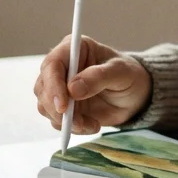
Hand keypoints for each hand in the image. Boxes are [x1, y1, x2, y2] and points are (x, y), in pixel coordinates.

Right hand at [33, 36, 151, 133]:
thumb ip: (98, 77)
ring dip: (65, 121)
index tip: (63, 106)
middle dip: (57, 109)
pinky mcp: (63, 107)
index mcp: (73, 49)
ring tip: (91, 124)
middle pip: (43, 87)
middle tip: (78, 122)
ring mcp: (60, 88)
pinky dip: (72, 128)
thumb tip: (72, 89)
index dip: (53, 86)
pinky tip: (92, 125)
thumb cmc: (129, 75)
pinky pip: (56, 121)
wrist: (135, 95)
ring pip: (45, 106)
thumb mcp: (120, 72)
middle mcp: (62, 67)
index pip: (52, 64)